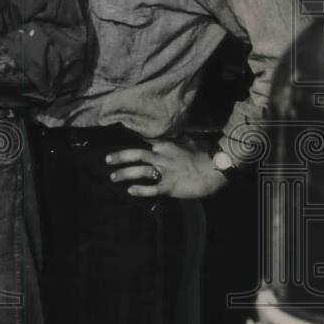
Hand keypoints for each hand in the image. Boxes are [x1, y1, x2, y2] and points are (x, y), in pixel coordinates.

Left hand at [106, 139, 229, 198]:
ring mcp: (165, 171)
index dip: (129, 139)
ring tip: (113, 177)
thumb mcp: (187, 140)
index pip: (144, 139)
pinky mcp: (170, 186)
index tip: (116, 139)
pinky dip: (139, 190)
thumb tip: (167, 133)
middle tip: (107, 160)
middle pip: (135, 154)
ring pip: (139, 172)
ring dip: (124, 174)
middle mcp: (162, 157)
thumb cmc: (203, 155)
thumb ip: (174, 138)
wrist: (216, 169)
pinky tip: (130, 190)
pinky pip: (151, 188)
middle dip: (119, 157)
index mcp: (165, 145)